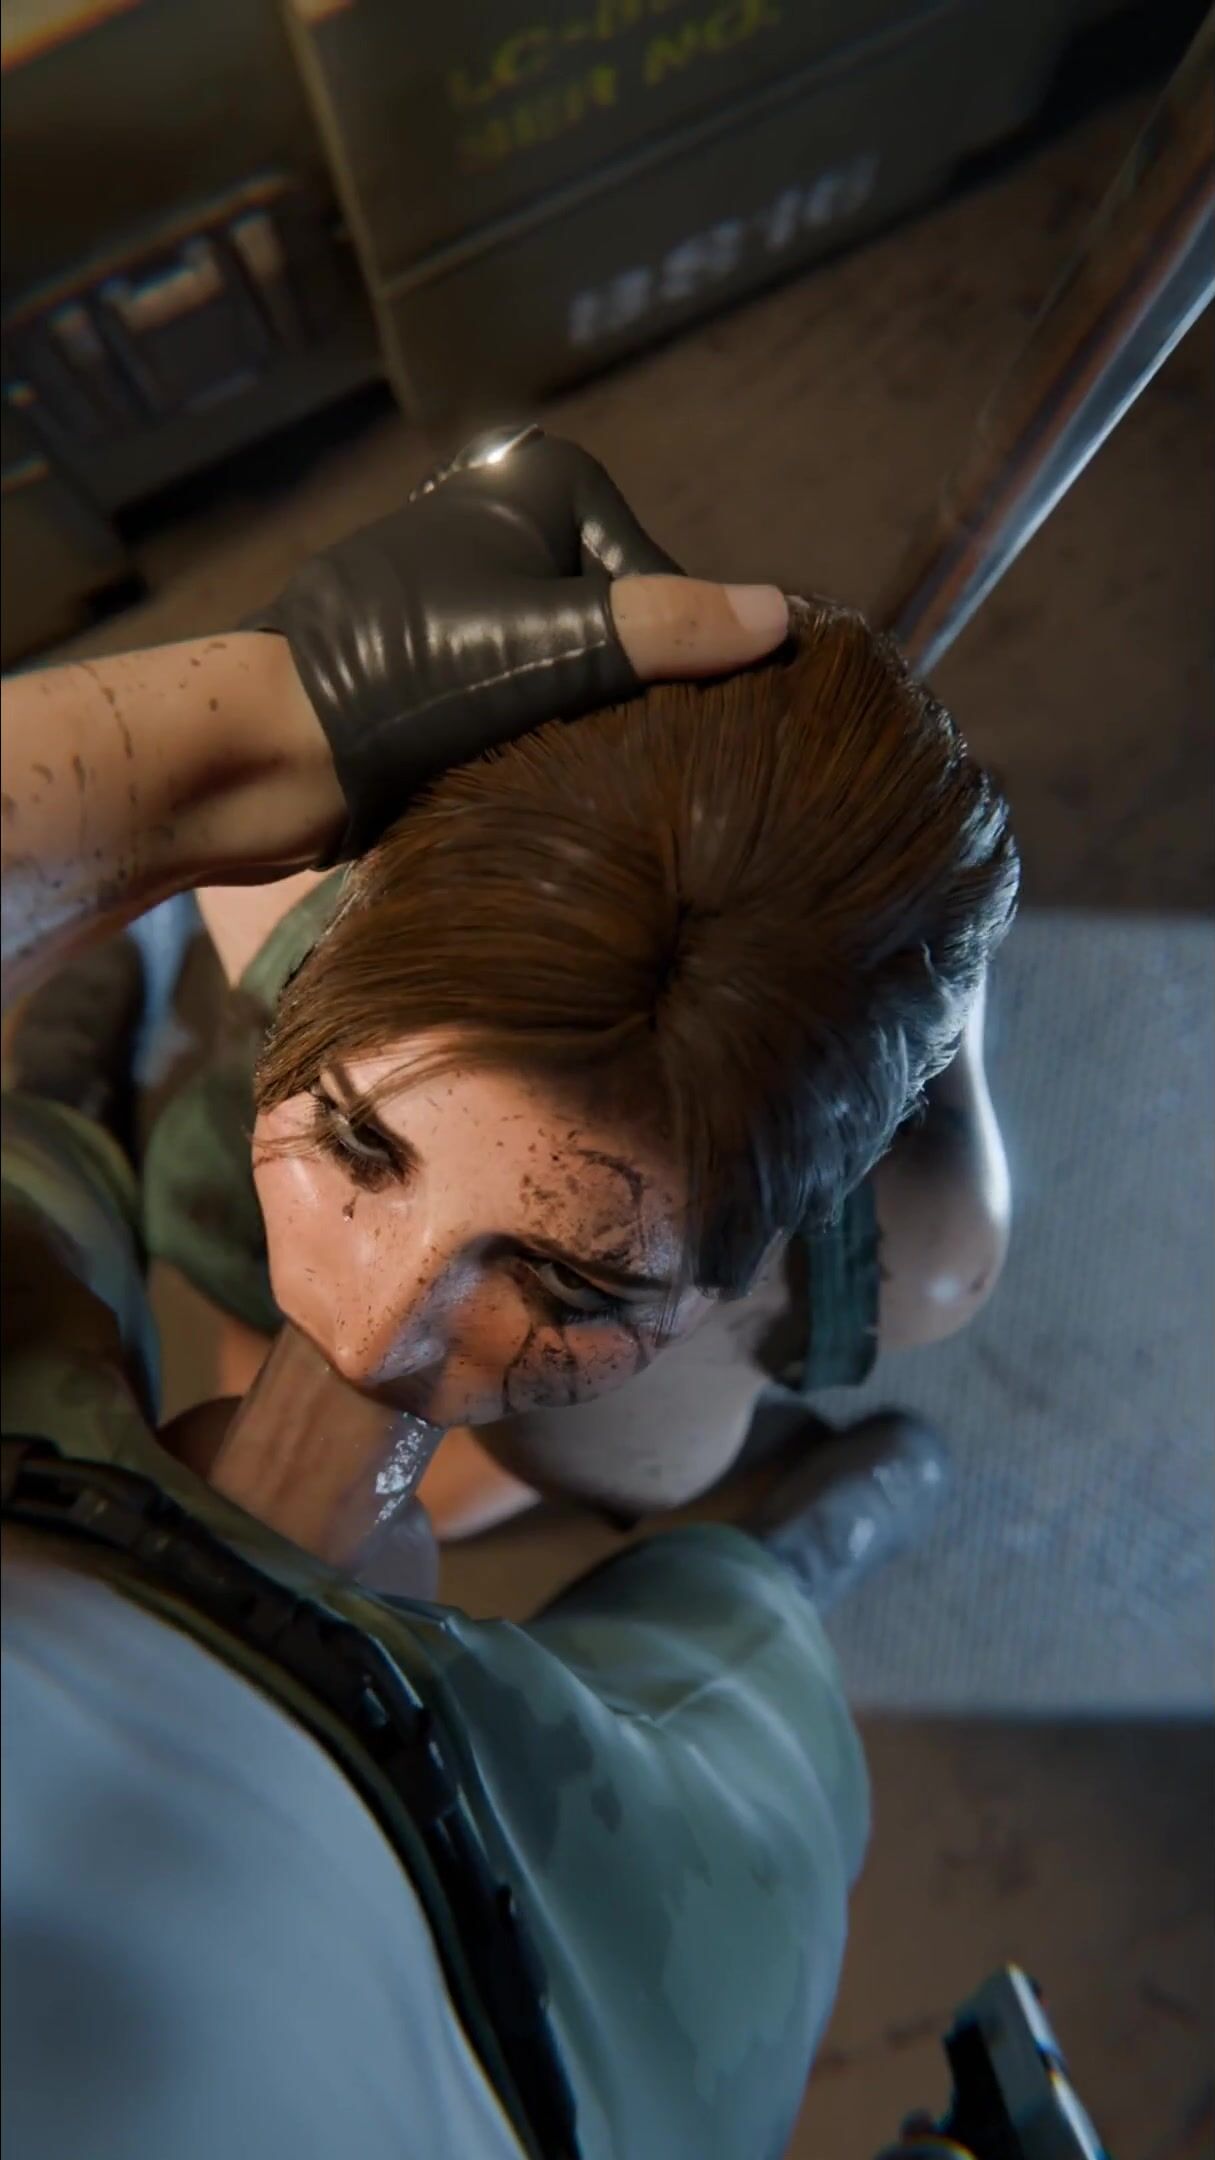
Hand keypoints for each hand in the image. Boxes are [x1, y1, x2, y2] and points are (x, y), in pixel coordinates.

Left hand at [253, 428, 787, 859]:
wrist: (276, 747)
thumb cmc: (407, 675)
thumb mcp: (554, 647)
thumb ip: (671, 631)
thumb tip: (782, 615)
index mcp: (542, 478)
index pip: (664, 588)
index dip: (661, 665)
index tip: (622, 722)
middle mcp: (508, 517)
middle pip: (623, 626)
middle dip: (620, 692)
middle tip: (599, 756)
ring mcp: (473, 589)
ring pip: (576, 668)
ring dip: (579, 723)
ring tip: (556, 768)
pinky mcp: (442, 657)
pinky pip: (527, 696)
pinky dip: (536, 736)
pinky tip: (523, 775)